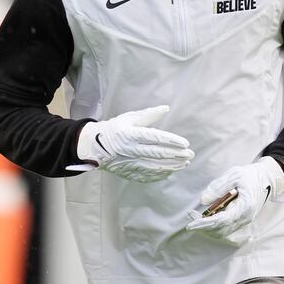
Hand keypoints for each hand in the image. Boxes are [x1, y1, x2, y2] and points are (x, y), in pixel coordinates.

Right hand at [68, 105, 193, 181]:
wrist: (93, 147)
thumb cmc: (113, 129)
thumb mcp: (129, 118)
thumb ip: (148, 115)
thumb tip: (166, 108)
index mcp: (130, 134)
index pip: (155, 138)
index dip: (171, 141)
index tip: (185, 143)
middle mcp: (130, 150)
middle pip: (158, 154)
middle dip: (176, 155)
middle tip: (190, 154)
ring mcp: (129, 163)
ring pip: (155, 167)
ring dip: (172, 166)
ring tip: (185, 163)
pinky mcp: (128, 173)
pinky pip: (147, 176)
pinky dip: (161, 174)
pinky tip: (171, 171)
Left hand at [185, 156, 283, 237]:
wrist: (265, 179)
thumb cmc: (249, 175)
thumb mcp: (234, 175)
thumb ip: (218, 187)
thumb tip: (203, 200)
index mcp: (245, 207)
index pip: (222, 220)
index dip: (205, 223)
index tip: (191, 224)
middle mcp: (245, 218)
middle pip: (220, 229)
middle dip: (203, 225)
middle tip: (190, 215)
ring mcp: (243, 221)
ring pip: (222, 231)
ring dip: (207, 227)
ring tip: (194, 215)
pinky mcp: (240, 220)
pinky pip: (224, 228)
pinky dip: (212, 225)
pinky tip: (204, 216)